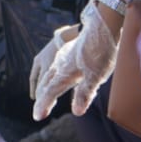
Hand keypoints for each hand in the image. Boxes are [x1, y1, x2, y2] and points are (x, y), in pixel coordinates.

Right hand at [31, 0, 119, 119]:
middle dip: (43, 97)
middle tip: (39, 111)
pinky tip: (57, 73)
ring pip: (50, 73)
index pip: (49, 91)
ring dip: (46, 86)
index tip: (37, 116)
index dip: (44, 105)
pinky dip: (53, 75)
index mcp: (64, 72)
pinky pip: (56, 66)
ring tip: (45, 95)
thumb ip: (85, 93)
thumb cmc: (101, 51)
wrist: (103, 25)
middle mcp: (60, 64)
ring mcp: (64, 56)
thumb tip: (76, 112)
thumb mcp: (96, 75)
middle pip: (47, 83)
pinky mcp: (70, 50)